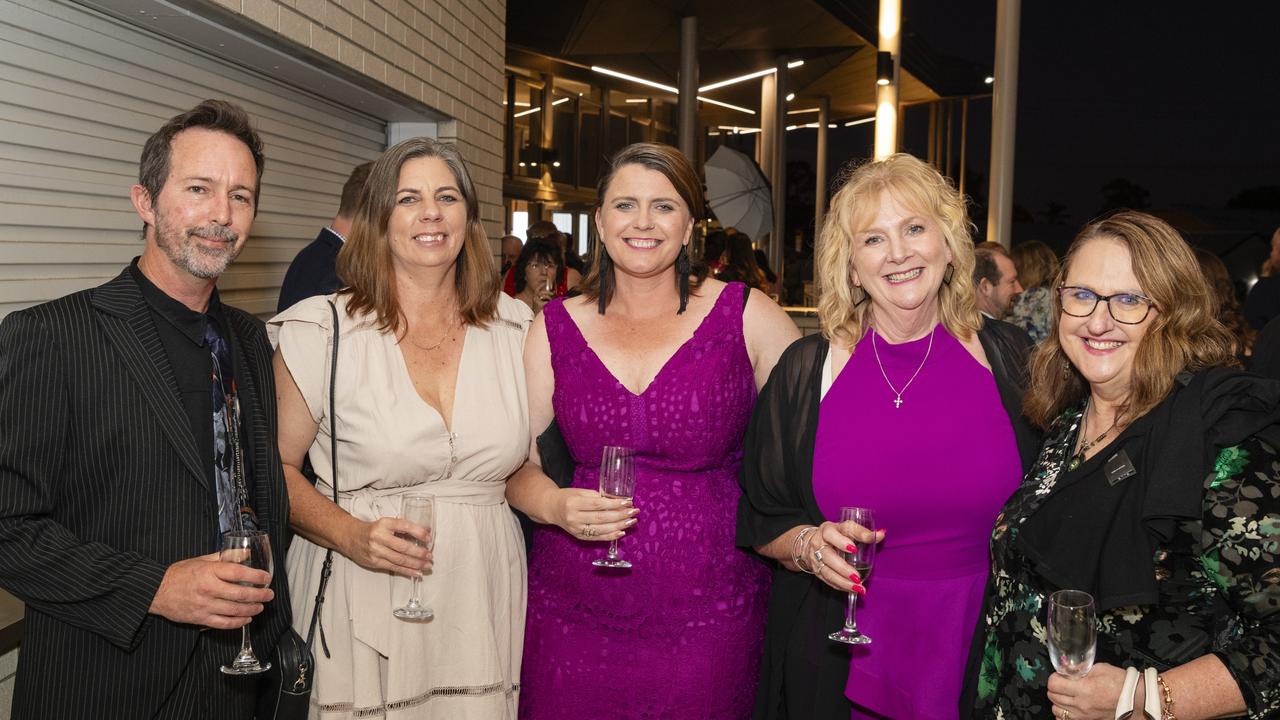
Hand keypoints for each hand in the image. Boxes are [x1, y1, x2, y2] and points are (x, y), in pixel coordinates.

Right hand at [149, 553, 273, 629]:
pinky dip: (238, 622)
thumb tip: (246, 553)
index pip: (239, 572)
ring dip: (252, 609)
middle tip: (269, 595)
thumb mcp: (202, 560)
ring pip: (235, 610)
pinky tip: (246, 619)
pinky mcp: (200, 618)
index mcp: (209, 571)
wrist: (157, 591)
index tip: (266, 578)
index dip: (256, 576)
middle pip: (240, 593)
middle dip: (259, 595)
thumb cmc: (180, 574)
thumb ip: (225, 557)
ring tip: (260, 607)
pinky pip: (224, 623)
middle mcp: (209, 588)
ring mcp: (205, 605)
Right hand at [340, 517, 432, 577]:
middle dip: (419, 553)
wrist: (351, 537)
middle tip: (430, 555)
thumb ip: (404, 528)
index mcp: (385, 524)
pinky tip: (416, 572)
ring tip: (427, 565)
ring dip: (416, 564)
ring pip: (399, 559)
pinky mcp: (375, 562)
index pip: (404, 526)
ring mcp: (376, 551)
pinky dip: (407, 571)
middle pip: (403, 547)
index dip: (418, 532)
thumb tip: (426, 531)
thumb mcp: (387, 523)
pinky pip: (394, 567)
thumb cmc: (372, 530)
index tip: (429, 538)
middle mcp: (380, 537)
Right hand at [550, 487, 637, 541]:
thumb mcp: (580, 492)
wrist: (552, 509)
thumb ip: (597, 496)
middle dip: (620, 516)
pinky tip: (622, 532)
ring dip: (619, 526)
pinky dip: (610, 536)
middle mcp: (574, 518)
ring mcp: (576, 529)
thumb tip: (618, 501)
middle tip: (633, 512)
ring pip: (601, 529)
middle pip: (601, 518)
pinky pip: (597, 538)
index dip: (613, 505)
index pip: (597, 505)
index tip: (627, 503)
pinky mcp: (579, 537)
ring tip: (631, 521)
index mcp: (574, 503)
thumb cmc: (568, 497)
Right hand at [806, 521, 883, 594]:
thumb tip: (881, 534)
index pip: (832, 534)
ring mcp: (816, 558)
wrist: (809, 542)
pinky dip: (840, 586)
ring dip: (843, 581)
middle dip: (843, 568)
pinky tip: (851, 590)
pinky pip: (828, 580)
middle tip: (857, 577)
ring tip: (858, 588)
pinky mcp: (817, 570)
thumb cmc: (834, 534)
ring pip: (828, 572)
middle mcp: (819, 544)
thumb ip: (862, 533)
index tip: (854, 549)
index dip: (841, 542)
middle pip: (828, 556)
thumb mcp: (846, 529)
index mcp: (827, 530)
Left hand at [1047, 663, 1128, 719]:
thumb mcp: (1100, 669)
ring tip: (1067, 695)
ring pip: (1056, 710)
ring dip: (1058, 701)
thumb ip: (1081, 669)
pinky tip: (1069, 707)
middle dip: (1055, 688)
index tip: (1060, 675)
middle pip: (1053, 696)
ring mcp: (1084, 716)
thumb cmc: (1121, 684)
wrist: (1136, 700)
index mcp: (1084, 688)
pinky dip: (1063, 714)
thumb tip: (1068, 668)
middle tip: (1063, 683)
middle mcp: (1082, 704)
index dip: (1055, 677)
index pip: (1054, 684)